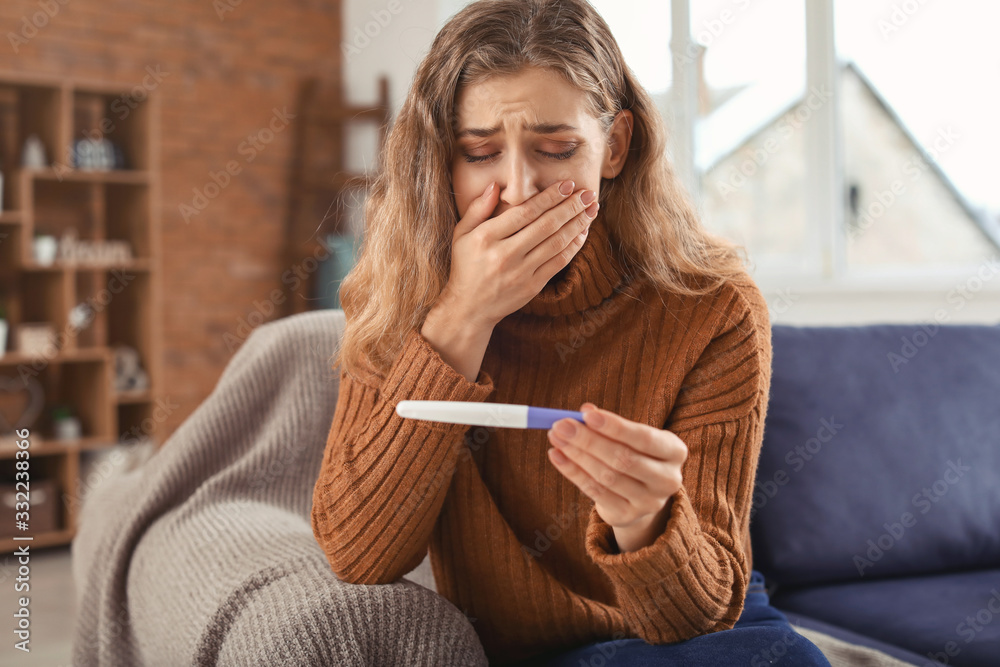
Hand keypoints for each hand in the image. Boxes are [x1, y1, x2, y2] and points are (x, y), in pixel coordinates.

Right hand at [437, 179, 599, 328]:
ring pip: (556, 243)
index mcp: (486, 237)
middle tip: (588, 193)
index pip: (525, 212)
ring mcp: (520, 272)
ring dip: (578, 224)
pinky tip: (583, 233)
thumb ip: (477, 208)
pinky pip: (559, 262)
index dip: (549, 197)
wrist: (469, 308)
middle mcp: (504, 254)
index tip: (568, 184)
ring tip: (592, 209)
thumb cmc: (465, 266)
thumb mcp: (461, 234)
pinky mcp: (532, 286)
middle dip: (571, 207)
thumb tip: (495, 186)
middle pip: (545, 225)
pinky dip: (574, 246)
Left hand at [547, 403, 687, 551]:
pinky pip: (595, 492)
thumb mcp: (632, 437)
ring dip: (576, 455)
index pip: (644, 437)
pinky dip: (573, 472)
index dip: (615, 426)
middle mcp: (667, 479)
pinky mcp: (627, 515)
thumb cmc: (635, 453)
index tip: (587, 414)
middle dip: (588, 440)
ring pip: (606, 476)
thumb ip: (610, 424)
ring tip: (556, 437)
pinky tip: (556, 455)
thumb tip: (584, 410)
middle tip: (561, 425)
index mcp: (675, 451)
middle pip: (623, 459)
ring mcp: (649, 502)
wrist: (641, 494)